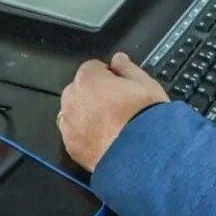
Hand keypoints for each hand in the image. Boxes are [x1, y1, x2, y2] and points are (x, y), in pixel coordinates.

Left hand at [57, 53, 168, 172]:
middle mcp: (73, 100)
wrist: (141, 155)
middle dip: (95, 94)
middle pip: (80, 89)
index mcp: (89, 79)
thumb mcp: (145, 83)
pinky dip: (86, 135)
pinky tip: (106, 138)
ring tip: (112, 124)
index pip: (93, 67)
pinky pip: (75, 134)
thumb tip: (119, 60)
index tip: (120, 84)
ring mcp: (69, 125)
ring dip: (87, 114)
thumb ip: (128, 68)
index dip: (109, 75)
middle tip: (119, 104)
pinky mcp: (71, 147)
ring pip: (75, 112)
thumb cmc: (144, 119)